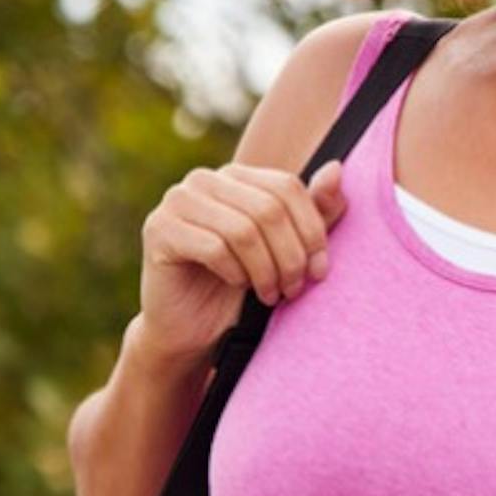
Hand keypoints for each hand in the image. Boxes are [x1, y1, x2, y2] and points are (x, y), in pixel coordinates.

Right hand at [135, 161, 347, 360]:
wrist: (192, 327)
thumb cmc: (244, 284)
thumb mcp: (289, 248)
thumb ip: (317, 211)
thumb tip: (337, 168)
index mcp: (237, 176)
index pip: (288, 188)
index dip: (312, 231)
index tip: (320, 271)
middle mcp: (204, 179)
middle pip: (268, 210)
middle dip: (291, 256)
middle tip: (294, 289)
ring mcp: (177, 201)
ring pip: (243, 230)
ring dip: (266, 270)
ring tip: (270, 294)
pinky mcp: (158, 229)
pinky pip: (213, 248)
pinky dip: (235, 273)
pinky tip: (238, 284)